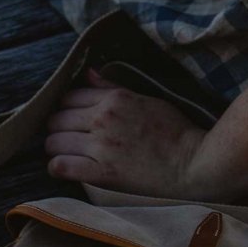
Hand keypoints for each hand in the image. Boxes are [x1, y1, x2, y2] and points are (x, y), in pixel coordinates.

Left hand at [45, 67, 211, 197]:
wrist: (194, 164)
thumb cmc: (176, 132)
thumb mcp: (148, 99)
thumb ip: (113, 87)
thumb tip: (88, 73)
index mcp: (114, 99)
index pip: (69, 98)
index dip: (67, 108)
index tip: (72, 118)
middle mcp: (103, 119)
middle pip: (56, 119)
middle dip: (59, 128)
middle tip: (69, 137)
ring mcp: (101, 147)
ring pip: (54, 142)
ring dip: (57, 148)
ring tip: (68, 153)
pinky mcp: (102, 173)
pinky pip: (61, 166)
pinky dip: (57, 167)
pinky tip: (65, 168)